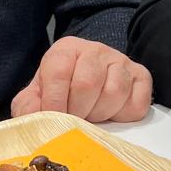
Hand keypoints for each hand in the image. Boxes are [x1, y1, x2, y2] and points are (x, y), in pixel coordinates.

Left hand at [11, 37, 152, 123]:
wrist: (89, 85)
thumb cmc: (60, 92)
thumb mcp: (37, 95)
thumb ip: (28, 106)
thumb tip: (32, 118)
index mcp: (66, 49)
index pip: (59, 72)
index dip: (54, 102)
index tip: (54, 120)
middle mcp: (95, 50)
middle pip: (87, 84)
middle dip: (78, 112)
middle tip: (75, 120)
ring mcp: (121, 61)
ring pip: (114, 92)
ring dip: (101, 114)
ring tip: (92, 116)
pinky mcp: (142, 77)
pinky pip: (137, 102)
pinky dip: (123, 116)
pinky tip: (112, 114)